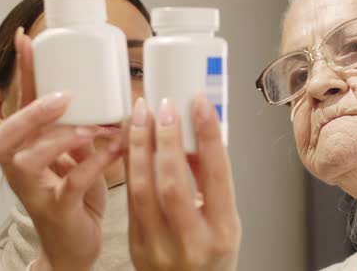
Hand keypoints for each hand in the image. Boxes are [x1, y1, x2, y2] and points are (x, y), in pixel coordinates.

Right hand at [0, 29, 121, 270]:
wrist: (75, 244)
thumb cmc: (76, 192)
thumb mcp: (78, 152)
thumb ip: (83, 125)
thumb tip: (109, 92)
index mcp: (28, 145)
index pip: (21, 102)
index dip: (25, 71)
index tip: (28, 38)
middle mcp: (21, 166)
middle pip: (6, 133)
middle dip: (33, 110)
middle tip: (64, 97)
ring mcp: (34, 190)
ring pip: (29, 158)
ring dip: (63, 137)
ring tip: (94, 127)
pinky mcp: (56, 210)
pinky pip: (69, 184)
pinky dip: (93, 164)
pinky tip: (115, 150)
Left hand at [125, 95, 240, 270]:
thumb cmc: (214, 253)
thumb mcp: (227, 220)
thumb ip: (212, 182)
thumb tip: (196, 134)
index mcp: (222, 231)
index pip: (216, 175)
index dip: (207, 135)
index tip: (200, 103)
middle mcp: (191, 241)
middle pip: (172, 182)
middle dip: (166, 138)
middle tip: (164, 106)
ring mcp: (159, 245)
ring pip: (142, 188)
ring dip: (139, 145)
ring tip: (141, 115)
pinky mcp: (135, 243)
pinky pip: (129, 197)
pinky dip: (129, 163)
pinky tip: (130, 141)